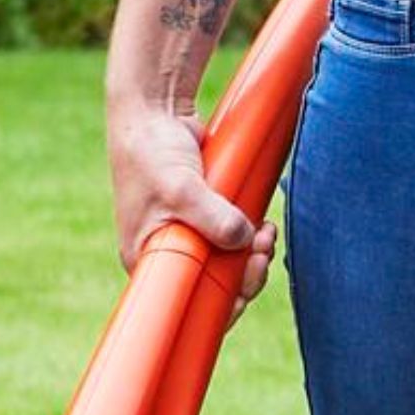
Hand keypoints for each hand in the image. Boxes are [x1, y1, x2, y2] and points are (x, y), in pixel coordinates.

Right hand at [109, 99, 272, 303]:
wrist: (153, 112)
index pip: (187, 301)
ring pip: (228, 261)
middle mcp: (167, 252)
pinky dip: (251, 235)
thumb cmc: (151, 154)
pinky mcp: (205, 214)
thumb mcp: (180, 189)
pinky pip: (233, 237)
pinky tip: (262, 223)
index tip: (247, 283)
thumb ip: (213, 217)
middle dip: (246, 273)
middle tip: (263, 251)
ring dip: (253, 253)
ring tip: (266, 232)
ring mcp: (188, 233)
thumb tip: (244, 241)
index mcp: (148, 258)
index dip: (224, 303)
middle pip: (215, 284)